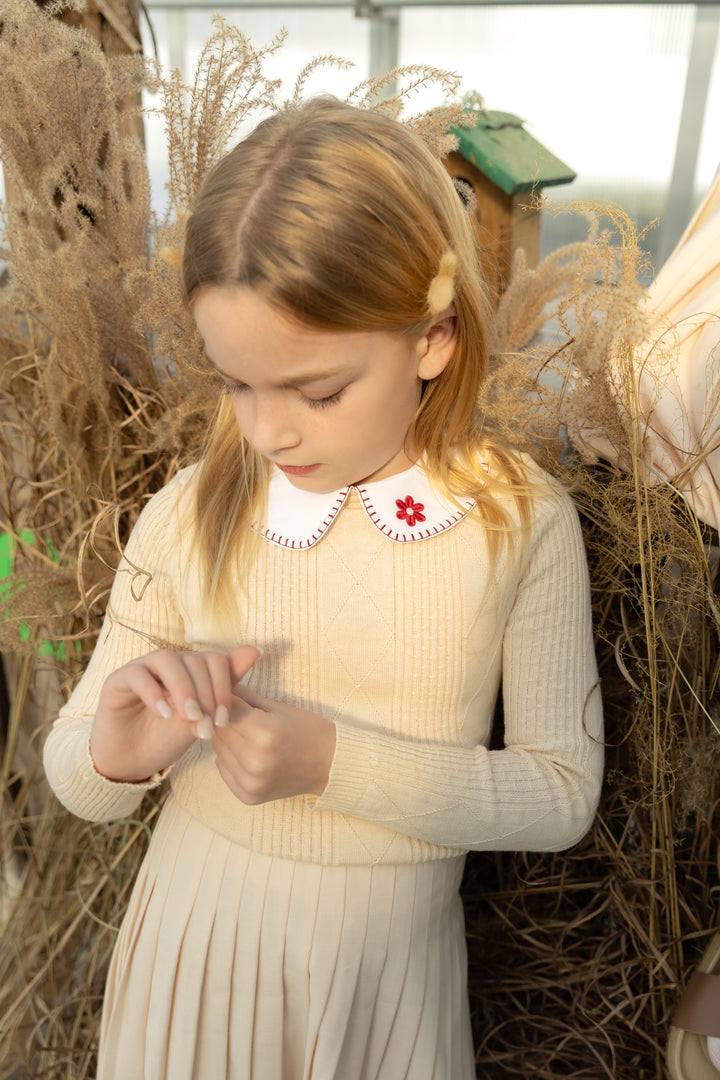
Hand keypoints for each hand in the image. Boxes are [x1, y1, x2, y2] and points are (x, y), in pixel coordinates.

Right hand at [89, 645, 259, 781]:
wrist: (130, 762)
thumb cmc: (167, 739)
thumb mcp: (201, 718)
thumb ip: (224, 687)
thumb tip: (256, 650)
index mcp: (190, 669)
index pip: (214, 660)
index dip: (223, 687)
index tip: (223, 720)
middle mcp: (168, 663)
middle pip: (193, 660)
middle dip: (205, 693)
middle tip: (206, 725)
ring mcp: (142, 668)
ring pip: (167, 659)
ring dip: (183, 688)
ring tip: (188, 716)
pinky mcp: (118, 680)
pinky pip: (137, 674)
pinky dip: (153, 693)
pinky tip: (164, 715)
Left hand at [212, 684, 335, 804]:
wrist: (330, 764)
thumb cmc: (307, 730)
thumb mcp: (278, 707)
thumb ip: (244, 696)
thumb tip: (219, 684)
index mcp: (263, 731)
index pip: (225, 708)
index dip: (226, 699)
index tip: (230, 696)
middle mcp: (253, 759)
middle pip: (217, 729)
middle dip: (224, 719)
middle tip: (241, 716)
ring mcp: (249, 781)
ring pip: (217, 749)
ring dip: (226, 739)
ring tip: (247, 735)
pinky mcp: (247, 795)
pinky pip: (223, 769)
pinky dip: (230, 759)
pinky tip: (248, 754)